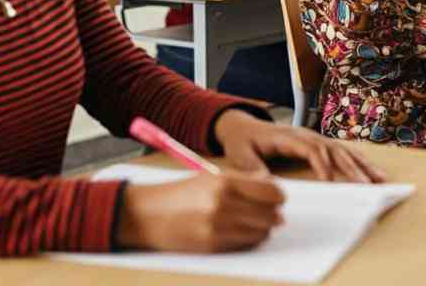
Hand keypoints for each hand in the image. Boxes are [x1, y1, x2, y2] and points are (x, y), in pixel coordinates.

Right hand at [116, 172, 283, 251]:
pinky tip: (239, 232)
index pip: (272, 192)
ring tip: (253, 222)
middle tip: (269, 212)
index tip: (277, 197)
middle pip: (270, 214)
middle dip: (273, 214)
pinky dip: (249, 240)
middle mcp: (224, 205)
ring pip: (261, 233)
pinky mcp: (213, 247)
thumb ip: (242, 181)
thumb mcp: (210, 178)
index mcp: (225, 182)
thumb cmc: (179, 194)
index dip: (278, 196)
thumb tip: (272, 189)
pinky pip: (245, 245)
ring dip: (262, 229)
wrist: (146, 215)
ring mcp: (219, 228)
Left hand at [213, 109, 385, 182]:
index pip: (311, 149)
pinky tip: (371, 171)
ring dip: (362, 164)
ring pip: (343, 150)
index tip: (330, 183)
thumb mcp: (241, 155)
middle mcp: (305, 135)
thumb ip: (253, 169)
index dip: (322, 165)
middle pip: (333, 150)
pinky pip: (342, 151)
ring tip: (380, 179)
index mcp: (288, 137)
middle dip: (351, 167)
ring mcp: (314, 138)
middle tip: (366, 185)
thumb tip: (265, 184)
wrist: (243, 126)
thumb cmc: (243, 141)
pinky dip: (358, 160)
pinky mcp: (318, 143)